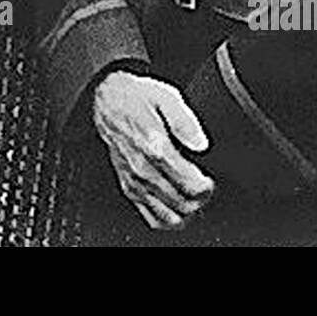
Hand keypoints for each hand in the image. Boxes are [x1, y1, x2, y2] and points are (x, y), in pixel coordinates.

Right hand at [93, 70, 214, 230]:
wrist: (108, 101)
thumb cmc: (137, 98)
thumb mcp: (166, 97)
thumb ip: (186, 121)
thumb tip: (201, 144)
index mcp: (156, 147)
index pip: (190, 185)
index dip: (206, 187)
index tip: (209, 180)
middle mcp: (143, 169)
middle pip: (182, 204)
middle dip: (200, 200)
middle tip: (203, 188)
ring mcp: (134, 181)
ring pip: (167, 216)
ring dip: (185, 212)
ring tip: (191, 199)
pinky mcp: (128, 186)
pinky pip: (150, 216)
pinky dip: (167, 218)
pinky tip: (175, 207)